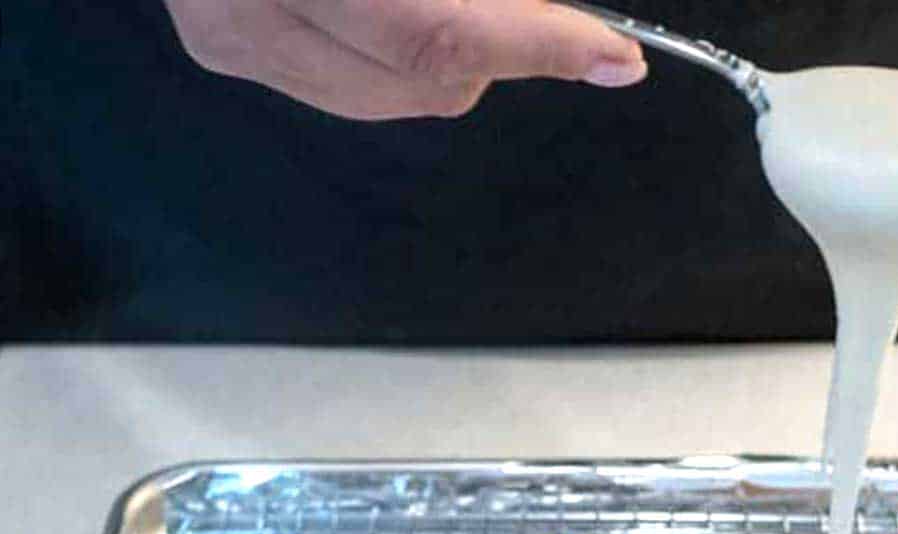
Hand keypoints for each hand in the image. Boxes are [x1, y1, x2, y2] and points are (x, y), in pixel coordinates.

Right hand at [164, 0, 646, 118]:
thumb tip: (535, 6)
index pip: (435, 30)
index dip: (535, 43)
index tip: (615, 56)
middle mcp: (251, 6)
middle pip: (426, 79)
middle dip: (502, 46)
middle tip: (537, 6)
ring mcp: (230, 37)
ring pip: (392, 99)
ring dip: (450, 53)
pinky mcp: (223, 50)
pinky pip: (345, 87)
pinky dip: (393, 53)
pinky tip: (393, 1)